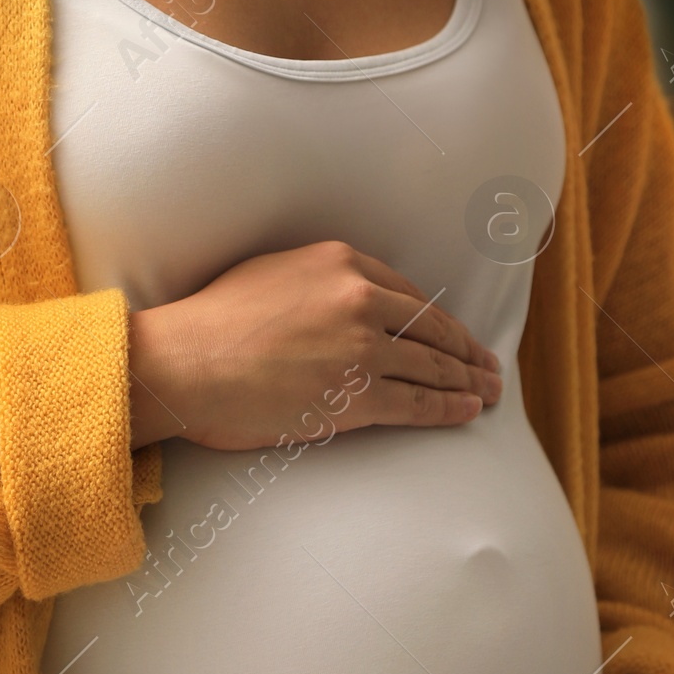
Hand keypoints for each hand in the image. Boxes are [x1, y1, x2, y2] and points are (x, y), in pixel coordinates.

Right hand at [127, 239, 501, 451]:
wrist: (185, 363)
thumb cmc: (214, 321)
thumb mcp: (273, 273)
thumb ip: (320, 281)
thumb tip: (350, 303)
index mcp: (340, 262)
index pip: (408, 293)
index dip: (439, 319)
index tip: (454, 334)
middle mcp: (359, 299)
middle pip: (431, 327)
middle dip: (466, 350)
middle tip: (488, 364)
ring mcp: (362, 350)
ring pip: (431, 366)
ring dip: (467, 381)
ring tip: (487, 391)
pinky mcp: (356, 397)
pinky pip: (417, 403)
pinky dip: (448, 408)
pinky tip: (466, 410)